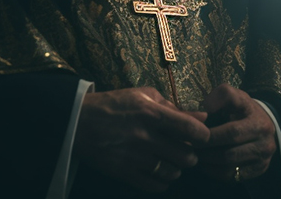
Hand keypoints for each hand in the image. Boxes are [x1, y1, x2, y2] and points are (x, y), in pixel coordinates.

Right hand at [74, 87, 210, 192]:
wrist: (78, 122)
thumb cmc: (113, 104)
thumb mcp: (142, 96)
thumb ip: (173, 106)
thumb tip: (201, 117)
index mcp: (151, 113)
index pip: (192, 130)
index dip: (202, 135)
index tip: (199, 135)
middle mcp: (145, 137)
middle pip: (187, 156)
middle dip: (189, 153)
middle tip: (183, 149)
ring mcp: (135, 157)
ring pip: (174, 172)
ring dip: (175, 167)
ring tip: (167, 158)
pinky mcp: (124, 173)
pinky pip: (157, 185)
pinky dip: (161, 180)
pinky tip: (156, 169)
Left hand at [196, 84, 276, 181]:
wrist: (262, 123)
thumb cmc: (241, 108)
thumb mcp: (234, 96)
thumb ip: (221, 96)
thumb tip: (207, 108)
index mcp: (258, 122)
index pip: (232, 132)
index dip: (211, 136)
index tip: (194, 134)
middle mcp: (265, 143)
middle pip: (229, 154)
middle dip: (206, 152)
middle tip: (189, 148)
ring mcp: (263, 159)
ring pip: (230, 168)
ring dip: (208, 164)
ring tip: (194, 156)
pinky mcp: (258, 170)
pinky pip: (233, 177)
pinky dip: (215, 172)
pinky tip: (204, 165)